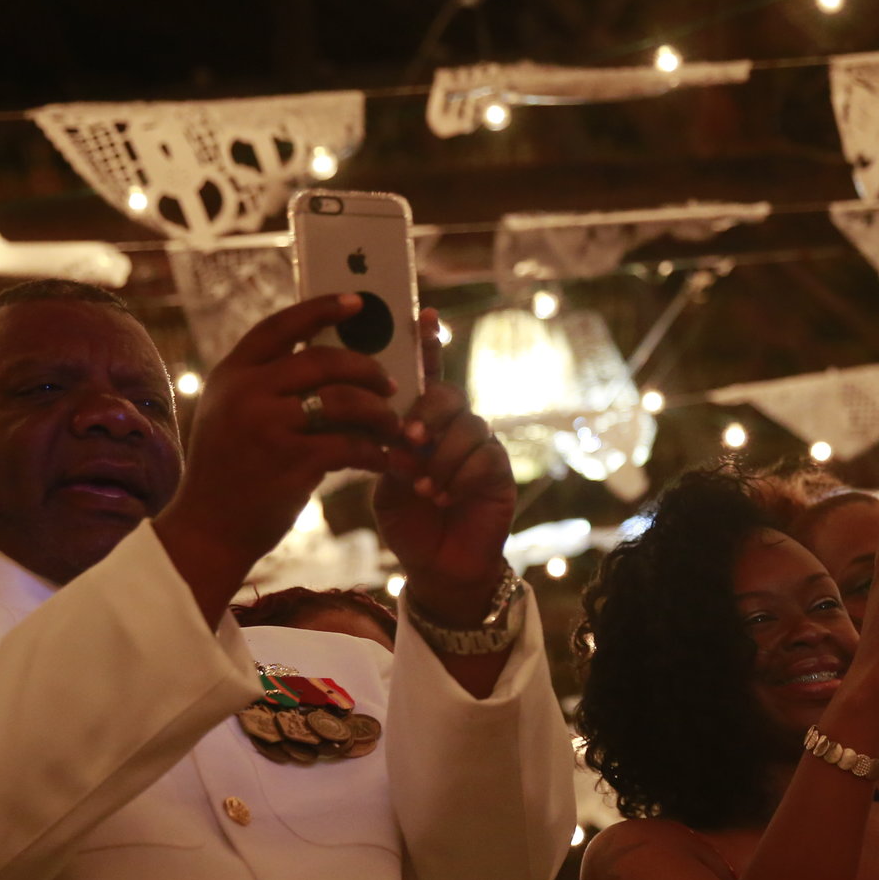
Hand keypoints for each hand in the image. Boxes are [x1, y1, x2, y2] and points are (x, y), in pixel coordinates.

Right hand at [155, 293, 401, 618]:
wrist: (209, 529)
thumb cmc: (231, 471)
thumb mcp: (233, 415)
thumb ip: (268, 386)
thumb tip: (334, 362)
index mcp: (231, 374)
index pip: (280, 325)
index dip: (321, 308)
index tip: (357, 302)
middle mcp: (245, 392)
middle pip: (322, 359)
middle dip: (366, 368)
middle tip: (390, 383)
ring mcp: (266, 425)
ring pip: (343, 400)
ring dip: (378, 411)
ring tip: (393, 424)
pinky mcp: (290, 461)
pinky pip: (349, 445)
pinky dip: (374, 452)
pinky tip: (385, 459)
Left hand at [375, 308, 517, 625]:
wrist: (437, 566)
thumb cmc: (408, 520)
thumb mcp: (385, 480)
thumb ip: (385, 447)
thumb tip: (379, 420)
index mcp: (424, 422)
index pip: (426, 375)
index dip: (427, 344)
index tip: (423, 313)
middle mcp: (454, 428)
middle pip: (449, 393)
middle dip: (428, 411)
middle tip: (409, 437)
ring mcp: (480, 447)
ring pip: (468, 425)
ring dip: (440, 455)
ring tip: (424, 486)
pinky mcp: (499, 471)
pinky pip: (484, 457)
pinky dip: (459, 476)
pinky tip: (445, 496)